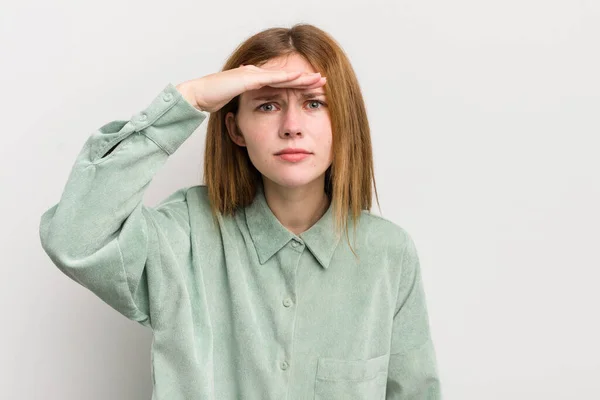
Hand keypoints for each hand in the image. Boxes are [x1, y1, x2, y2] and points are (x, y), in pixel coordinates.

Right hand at [175, 64, 326, 112]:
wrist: (198, 95)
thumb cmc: (213, 101)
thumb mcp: (238, 108)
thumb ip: (249, 109)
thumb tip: (257, 118)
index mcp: (256, 82)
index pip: (282, 84)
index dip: (299, 86)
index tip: (314, 90)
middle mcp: (257, 75)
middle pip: (287, 77)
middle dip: (306, 79)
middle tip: (324, 81)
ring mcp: (253, 74)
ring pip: (283, 75)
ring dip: (302, 77)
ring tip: (318, 79)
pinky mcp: (248, 77)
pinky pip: (271, 78)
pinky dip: (287, 78)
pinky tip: (299, 78)